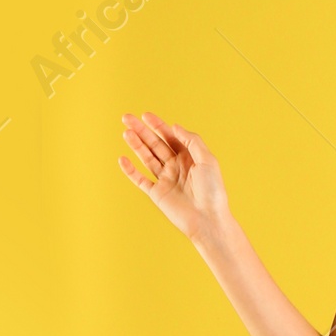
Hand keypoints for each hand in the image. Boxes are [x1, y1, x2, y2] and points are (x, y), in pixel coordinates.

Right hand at [118, 111, 231, 241]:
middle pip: (155, 145)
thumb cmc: (212, 191)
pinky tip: (122, 158)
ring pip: (147, 158)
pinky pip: (140, 179)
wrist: (208, 220)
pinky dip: (130, 170)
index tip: (146, 115)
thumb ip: (192, 141)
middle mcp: (176, 167)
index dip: (158, 126)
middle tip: (127, 118)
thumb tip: (174, 126)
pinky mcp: (157, 194)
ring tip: (126, 132)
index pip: (171, 137)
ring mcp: (166, 180)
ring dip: (136, 145)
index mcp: (189, 158)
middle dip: (142, 131)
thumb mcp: (207, 161)